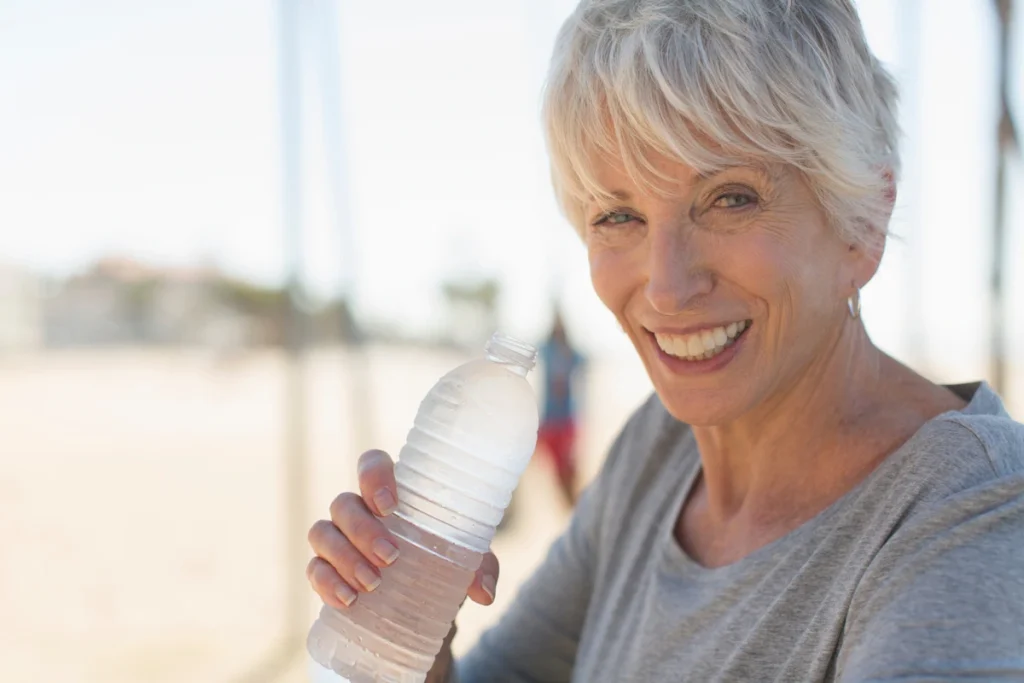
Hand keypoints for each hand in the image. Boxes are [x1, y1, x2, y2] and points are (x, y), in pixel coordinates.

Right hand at [307, 449, 500, 677]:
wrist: (421, 605)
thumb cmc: (442, 564)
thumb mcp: (466, 561)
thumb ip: (481, 566)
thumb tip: (484, 592)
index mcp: (391, 493)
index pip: (372, 464)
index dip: (374, 476)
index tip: (389, 504)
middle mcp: (358, 510)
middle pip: (343, 503)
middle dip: (362, 529)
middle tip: (390, 558)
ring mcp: (337, 539)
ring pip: (322, 532)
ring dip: (344, 557)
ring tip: (372, 585)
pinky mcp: (325, 570)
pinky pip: (314, 569)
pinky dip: (327, 583)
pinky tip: (348, 600)